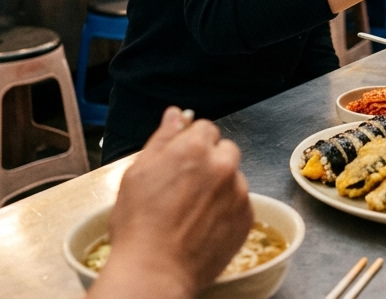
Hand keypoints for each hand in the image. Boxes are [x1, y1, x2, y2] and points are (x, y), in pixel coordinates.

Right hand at [91, 109, 252, 298]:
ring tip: (193, 211)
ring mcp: (239, 192)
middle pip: (224, 150)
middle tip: (186, 187)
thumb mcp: (138, 173)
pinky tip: (204, 224)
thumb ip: (163, 138)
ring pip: (233, 177)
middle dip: (209, 161)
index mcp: (195, 148)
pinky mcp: (247, 217)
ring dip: (220, 186)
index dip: (190, 144)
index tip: (180, 161)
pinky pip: (240, 203)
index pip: (204, 128)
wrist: (155, 271)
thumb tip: (175, 114)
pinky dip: (227, 209)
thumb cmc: (139, 225)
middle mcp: (223, 165)